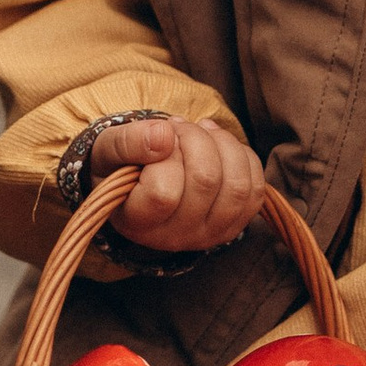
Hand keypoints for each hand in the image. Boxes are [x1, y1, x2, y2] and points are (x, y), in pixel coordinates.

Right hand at [89, 113, 267, 253]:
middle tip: (177, 128)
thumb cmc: (122, 165)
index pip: (163, 193)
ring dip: (221, 144)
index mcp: (138, 223)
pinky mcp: (235, 225)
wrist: (142, 182)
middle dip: (194, 138)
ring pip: (237, 186)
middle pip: (205, 181)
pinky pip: (255, 189)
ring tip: (198, 132)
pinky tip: (217, 146)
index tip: (156, 140)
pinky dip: (241, 156)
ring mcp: (209, 235)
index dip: (165, 154)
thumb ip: (127, 142)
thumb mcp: (110, 149)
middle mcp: (175, 238)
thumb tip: (163, 136)